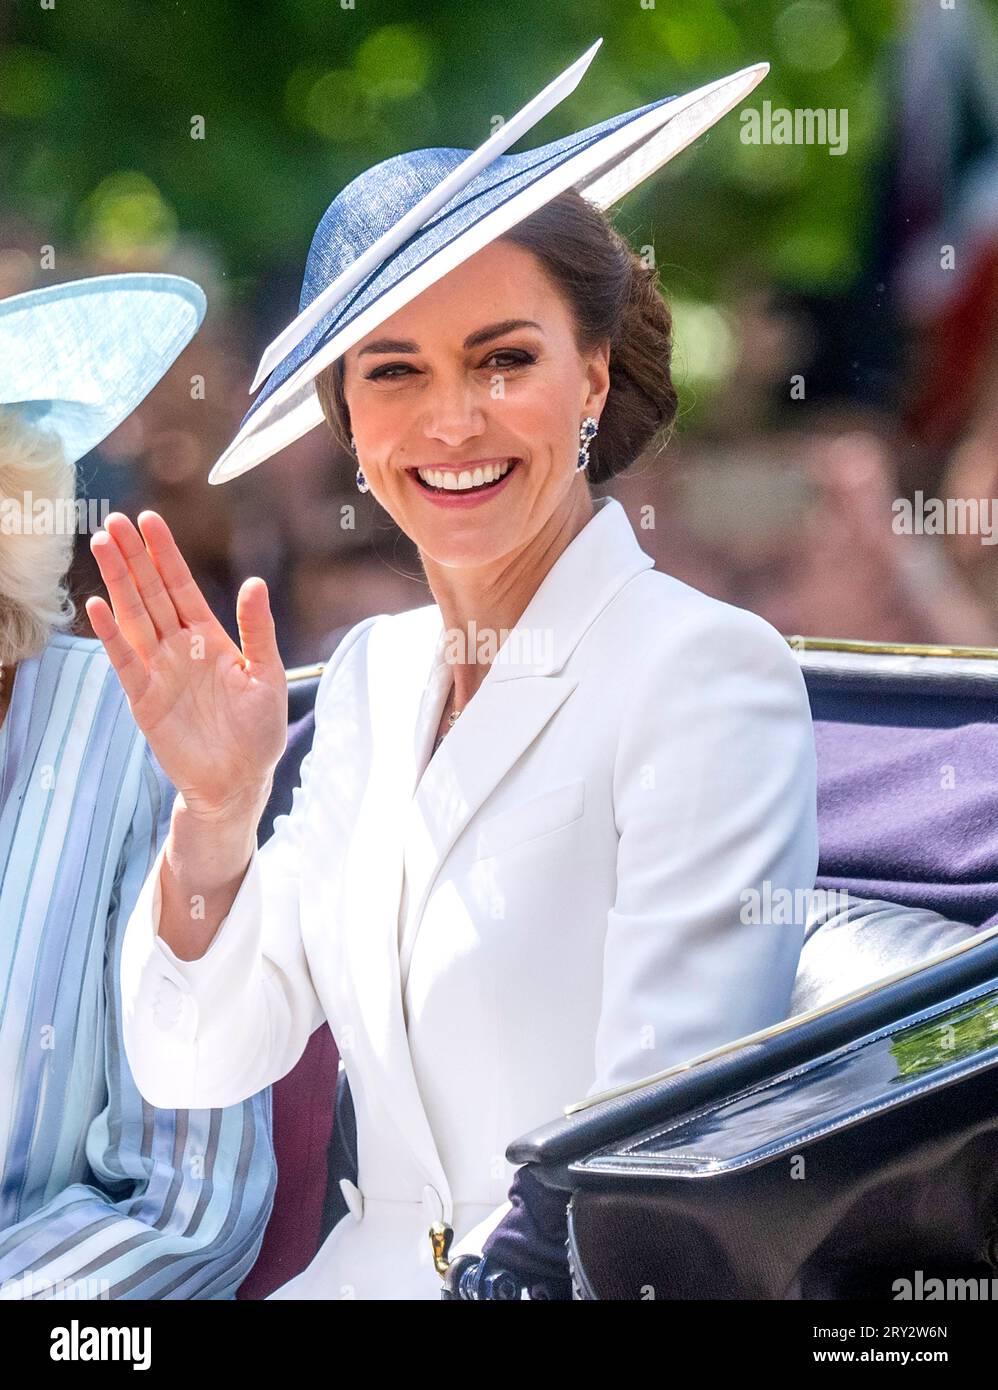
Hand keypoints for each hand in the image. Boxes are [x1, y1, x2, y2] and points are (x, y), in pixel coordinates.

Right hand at [87, 511, 286, 820]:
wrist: (238, 781)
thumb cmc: (258, 732)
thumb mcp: (268, 676)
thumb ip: (258, 630)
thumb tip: (256, 583)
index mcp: (210, 638)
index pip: (182, 586)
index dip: (165, 554)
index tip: (150, 521)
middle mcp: (179, 648)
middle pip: (151, 594)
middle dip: (134, 557)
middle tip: (114, 521)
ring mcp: (159, 671)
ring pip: (134, 617)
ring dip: (118, 583)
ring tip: (101, 546)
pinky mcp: (143, 698)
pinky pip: (124, 661)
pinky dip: (111, 635)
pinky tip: (99, 606)